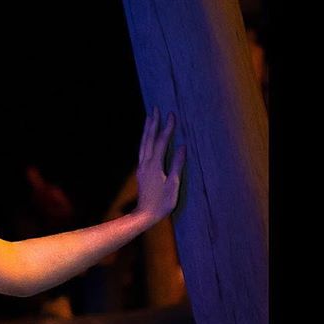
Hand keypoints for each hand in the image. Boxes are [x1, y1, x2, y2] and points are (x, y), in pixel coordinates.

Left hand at [135, 106, 185, 222]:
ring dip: (147, 130)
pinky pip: (142, 151)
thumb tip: (182, 147)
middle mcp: (145, 163)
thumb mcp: (173, 184)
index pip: (161, 142)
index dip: (167, 128)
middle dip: (153, 123)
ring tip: (149, 118)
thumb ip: (177, 165)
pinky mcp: (141, 171)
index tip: (172, 115)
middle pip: (149, 139)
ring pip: (143, 144)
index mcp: (154, 165)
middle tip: (155, 109)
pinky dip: (145, 141)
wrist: (144, 215)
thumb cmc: (161, 203)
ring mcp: (142, 167)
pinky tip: (147, 138)